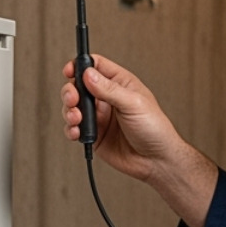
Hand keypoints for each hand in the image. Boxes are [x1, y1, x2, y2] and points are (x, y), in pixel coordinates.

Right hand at [59, 55, 219, 226]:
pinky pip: (74, 128)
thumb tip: (89, 75)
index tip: (69, 70)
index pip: (96, 66)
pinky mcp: (94, 134)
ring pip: (73, 107)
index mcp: (120, 84)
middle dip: (70, 91)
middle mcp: (107, 98)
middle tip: (73, 99)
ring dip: (69, 111)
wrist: (157, 161)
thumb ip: (109, 90)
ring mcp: (100, 117)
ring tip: (76, 118)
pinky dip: (71, 129)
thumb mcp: (134, 104)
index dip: (81, 65)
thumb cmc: (155, 129)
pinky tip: (77, 132)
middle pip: (79, 86)